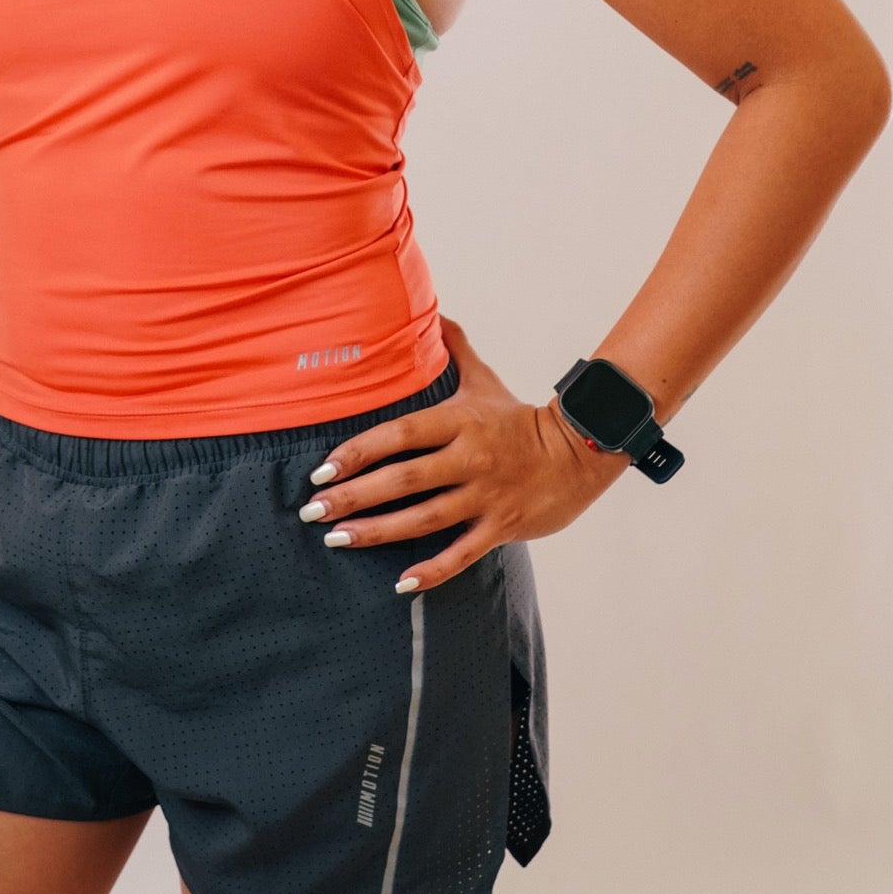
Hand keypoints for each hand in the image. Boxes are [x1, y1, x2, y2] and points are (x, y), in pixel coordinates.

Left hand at [295, 317, 630, 590]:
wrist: (580, 451)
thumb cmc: (519, 417)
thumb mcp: (484, 379)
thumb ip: (454, 347)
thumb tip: (433, 311)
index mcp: (459, 421)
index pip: (399, 435)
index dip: (358, 452)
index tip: (322, 469)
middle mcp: (470, 458)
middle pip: (404, 480)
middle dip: (354, 496)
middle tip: (312, 510)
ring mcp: (486, 495)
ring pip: (424, 518)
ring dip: (378, 532)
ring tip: (336, 539)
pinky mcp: (502, 526)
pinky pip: (462, 553)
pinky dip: (431, 571)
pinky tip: (399, 582)